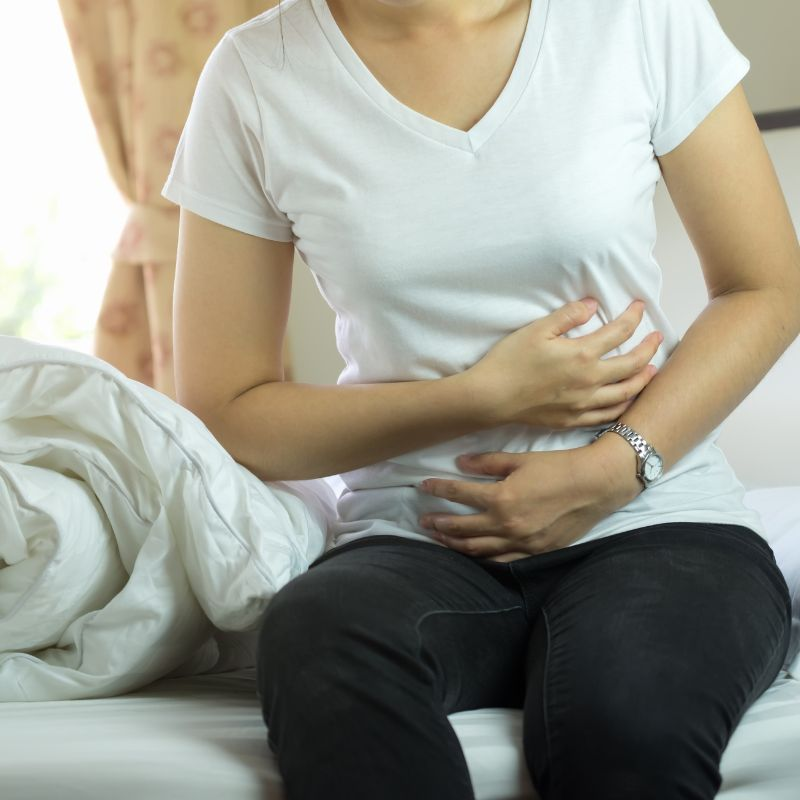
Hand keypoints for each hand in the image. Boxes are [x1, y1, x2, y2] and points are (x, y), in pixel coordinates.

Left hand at [416, 439, 641, 561]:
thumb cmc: (558, 467)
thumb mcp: (520, 459)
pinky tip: (471, 555)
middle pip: (462, 528)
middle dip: (439, 524)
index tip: (424, 485)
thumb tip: (460, 463)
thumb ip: (488, 463)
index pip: (460, 494)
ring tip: (439, 538)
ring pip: (478, 549)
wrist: (596, 485)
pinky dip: (482, 558)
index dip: (439, 489)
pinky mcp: (535, 552)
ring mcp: (521, 543)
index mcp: (501, 499)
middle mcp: (507, 525)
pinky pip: (501, 561)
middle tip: (423, 521)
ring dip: (454, 544)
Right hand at [465, 298, 662, 429]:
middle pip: (632, 364)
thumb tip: (592, 304)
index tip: (640, 306)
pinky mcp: (572, 419)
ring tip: (651, 369)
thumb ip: (568, 315)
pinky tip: (626, 399)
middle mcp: (589, 381)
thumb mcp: (536, 329)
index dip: (633, 316)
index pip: (619, 332)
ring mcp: (583, 404)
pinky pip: (608, 415)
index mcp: (581, 355)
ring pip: (625, 393)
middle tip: (657, 337)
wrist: (490, 398)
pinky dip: (624, 406)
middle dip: (648, 348)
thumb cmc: (509, 361)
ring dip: (643, 379)